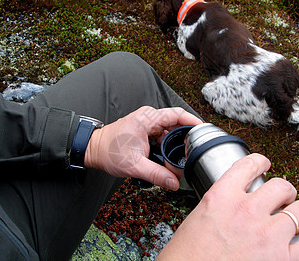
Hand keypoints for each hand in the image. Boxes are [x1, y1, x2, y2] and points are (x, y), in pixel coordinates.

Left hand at [84, 106, 202, 189]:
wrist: (94, 149)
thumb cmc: (109, 151)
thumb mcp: (134, 166)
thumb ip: (156, 174)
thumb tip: (174, 183)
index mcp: (148, 119)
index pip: (178, 114)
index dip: (193, 121)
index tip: (204, 130)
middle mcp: (149, 118)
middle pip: (176, 124)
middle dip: (185, 138)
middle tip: (192, 152)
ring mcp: (147, 123)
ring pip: (170, 131)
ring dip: (176, 143)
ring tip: (180, 158)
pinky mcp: (146, 130)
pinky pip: (163, 135)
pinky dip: (168, 145)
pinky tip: (169, 156)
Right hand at [158, 153, 298, 259]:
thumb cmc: (187, 256)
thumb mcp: (198, 219)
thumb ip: (220, 207)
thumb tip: (234, 207)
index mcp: (222, 197)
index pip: (248, 166)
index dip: (260, 161)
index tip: (264, 164)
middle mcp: (247, 210)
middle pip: (281, 186)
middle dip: (285, 191)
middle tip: (282, 198)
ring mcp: (267, 234)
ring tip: (298, 216)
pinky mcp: (283, 259)